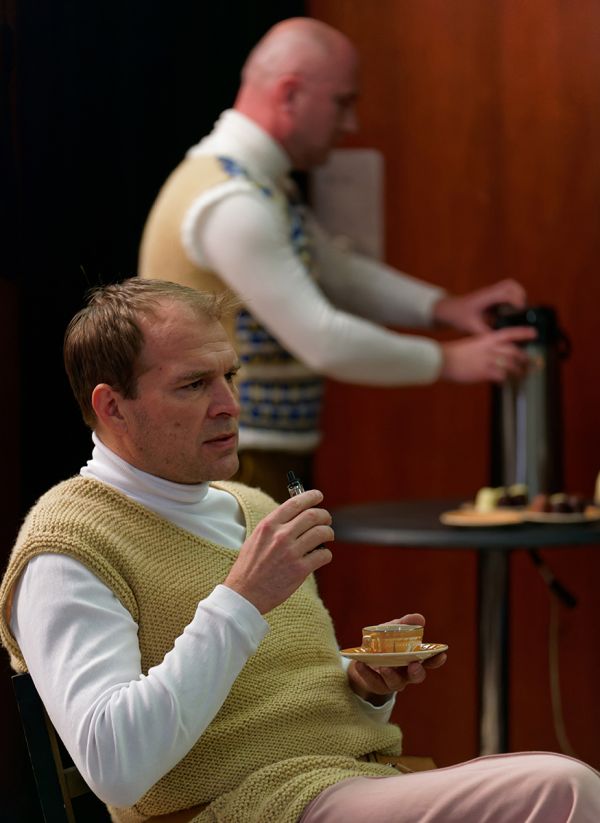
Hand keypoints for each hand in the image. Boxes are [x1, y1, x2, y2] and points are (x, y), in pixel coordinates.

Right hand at [223, 489, 333, 613]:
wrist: (244, 595)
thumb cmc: (249, 567)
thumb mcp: (255, 538)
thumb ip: (273, 526)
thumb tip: (294, 516)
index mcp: (269, 525)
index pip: (295, 503)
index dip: (311, 497)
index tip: (318, 496)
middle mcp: (281, 535)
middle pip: (313, 515)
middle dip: (324, 515)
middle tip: (326, 519)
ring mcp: (291, 552)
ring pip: (322, 533)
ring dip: (328, 533)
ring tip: (327, 536)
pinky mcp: (300, 570)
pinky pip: (323, 555)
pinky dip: (326, 554)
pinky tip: (322, 556)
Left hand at [347, 615, 446, 705]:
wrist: (363, 658)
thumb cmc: (383, 643)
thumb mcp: (392, 630)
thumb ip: (405, 624)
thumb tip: (419, 618)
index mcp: (413, 658)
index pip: (428, 661)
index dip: (436, 659)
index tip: (442, 654)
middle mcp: (406, 672)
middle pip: (416, 676)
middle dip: (417, 672)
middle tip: (414, 666)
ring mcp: (392, 680)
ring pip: (397, 683)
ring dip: (392, 675)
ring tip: (384, 667)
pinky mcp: (377, 685)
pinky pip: (374, 682)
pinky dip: (367, 673)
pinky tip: (361, 664)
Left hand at [433, 279, 526, 334]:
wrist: (447, 309)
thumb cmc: (457, 317)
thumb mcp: (472, 327)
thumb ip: (487, 334)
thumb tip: (501, 341)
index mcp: (486, 297)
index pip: (506, 293)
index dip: (516, 301)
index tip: (520, 311)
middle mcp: (489, 292)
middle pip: (511, 285)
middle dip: (520, 295)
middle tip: (521, 309)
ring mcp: (489, 292)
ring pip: (509, 286)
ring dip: (516, 295)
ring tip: (517, 309)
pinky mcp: (489, 295)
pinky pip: (504, 292)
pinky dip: (510, 298)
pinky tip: (508, 311)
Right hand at [440, 326, 536, 382]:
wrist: (444, 360)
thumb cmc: (456, 354)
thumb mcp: (473, 345)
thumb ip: (486, 348)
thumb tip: (498, 356)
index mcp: (487, 339)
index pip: (509, 333)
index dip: (523, 333)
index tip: (534, 333)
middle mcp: (490, 348)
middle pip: (514, 351)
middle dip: (524, 359)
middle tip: (529, 363)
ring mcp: (488, 360)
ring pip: (511, 365)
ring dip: (518, 371)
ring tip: (521, 375)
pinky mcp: (484, 372)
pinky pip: (501, 376)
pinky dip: (505, 381)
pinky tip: (504, 383)